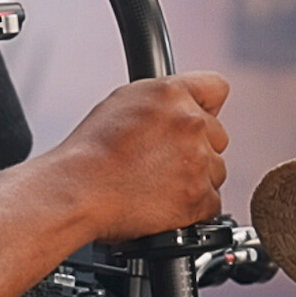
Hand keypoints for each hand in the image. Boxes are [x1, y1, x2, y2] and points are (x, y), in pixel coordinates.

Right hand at [39, 71, 229, 243]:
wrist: (77, 191)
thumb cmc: (89, 153)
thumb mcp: (121, 102)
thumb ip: (162, 100)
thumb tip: (182, 105)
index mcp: (172, 94)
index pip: (217, 88)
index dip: (205, 107)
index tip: (195, 121)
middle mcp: (190, 122)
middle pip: (218, 136)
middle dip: (197, 149)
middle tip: (161, 162)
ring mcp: (198, 160)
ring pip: (216, 171)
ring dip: (194, 179)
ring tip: (156, 185)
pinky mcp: (199, 196)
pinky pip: (211, 202)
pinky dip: (192, 208)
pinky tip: (163, 203)